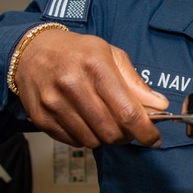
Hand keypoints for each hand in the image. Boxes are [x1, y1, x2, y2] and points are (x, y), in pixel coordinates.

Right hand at [13, 29, 168, 147]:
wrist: (32, 51)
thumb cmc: (77, 52)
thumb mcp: (110, 55)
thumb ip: (136, 82)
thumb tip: (159, 105)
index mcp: (95, 66)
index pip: (127, 111)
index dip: (145, 131)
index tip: (153, 138)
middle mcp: (72, 84)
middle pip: (111, 131)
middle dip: (126, 136)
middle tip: (128, 128)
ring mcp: (54, 103)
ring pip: (92, 141)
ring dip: (104, 137)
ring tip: (104, 121)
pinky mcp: (41, 118)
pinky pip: (73, 142)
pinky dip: (85, 137)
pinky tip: (84, 120)